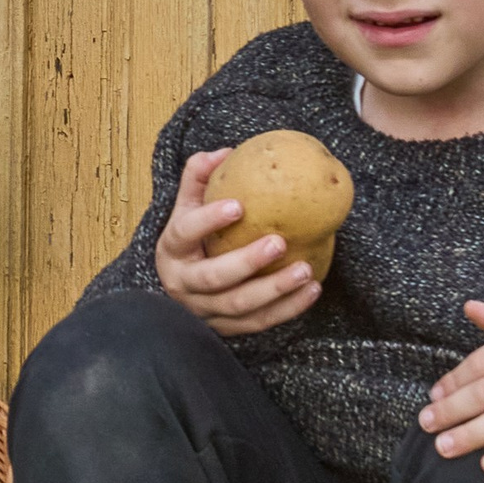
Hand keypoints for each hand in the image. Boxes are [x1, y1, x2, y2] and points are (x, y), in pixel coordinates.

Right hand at [154, 149, 322, 336]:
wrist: (181, 284)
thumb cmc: (191, 237)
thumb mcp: (187, 206)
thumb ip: (199, 177)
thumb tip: (224, 153)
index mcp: (171, 249)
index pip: (185, 232)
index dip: (209, 220)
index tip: (239, 205)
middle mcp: (182, 284)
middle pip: (213, 277)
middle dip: (247, 262)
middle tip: (280, 241)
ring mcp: (202, 311)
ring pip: (238, 305)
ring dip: (274, 289)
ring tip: (305, 270)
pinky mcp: (224, 329)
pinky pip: (258, 322)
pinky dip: (287, 309)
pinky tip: (312, 289)